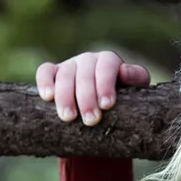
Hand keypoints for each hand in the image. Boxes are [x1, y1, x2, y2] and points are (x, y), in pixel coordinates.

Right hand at [35, 50, 150, 125]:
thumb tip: (124, 71)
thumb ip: (136, 78)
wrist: (105, 109)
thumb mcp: (136, 89)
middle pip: (84, 74)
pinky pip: (45, 71)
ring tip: (69, 118)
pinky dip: (44, 82)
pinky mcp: (53, 73)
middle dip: (87, 98)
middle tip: (91, 120)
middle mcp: (88, 59)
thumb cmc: (125, 98)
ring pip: (64, 75)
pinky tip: (48, 97)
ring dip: (65, 96)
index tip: (107, 105)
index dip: (105, 84)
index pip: (106, 66)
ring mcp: (69, 65)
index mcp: (109, 60)